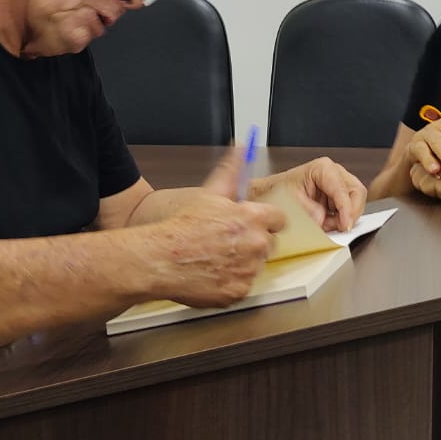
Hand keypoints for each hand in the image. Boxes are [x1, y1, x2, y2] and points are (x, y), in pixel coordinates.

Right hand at [148, 149, 286, 306]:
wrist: (160, 259)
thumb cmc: (182, 226)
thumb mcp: (210, 192)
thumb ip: (232, 170)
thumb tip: (242, 147)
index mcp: (252, 218)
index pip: (279, 220)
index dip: (264, 221)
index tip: (252, 224)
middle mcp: (255, 245)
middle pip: (269, 243)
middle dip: (254, 241)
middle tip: (229, 241)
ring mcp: (248, 271)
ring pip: (256, 266)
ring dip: (243, 263)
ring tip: (218, 257)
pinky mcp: (239, 292)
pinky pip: (243, 286)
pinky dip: (232, 282)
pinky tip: (215, 273)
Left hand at [253, 157, 367, 230]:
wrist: (272, 192)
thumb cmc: (280, 190)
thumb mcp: (292, 200)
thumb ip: (309, 210)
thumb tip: (323, 218)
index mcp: (323, 168)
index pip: (343, 190)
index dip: (347, 209)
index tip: (345, 225)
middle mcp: (334, 172)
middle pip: (356, 193)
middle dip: (350, 213)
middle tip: (339, 227)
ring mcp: (338, 182)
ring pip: (355, 201)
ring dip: (344, 216)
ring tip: (327, 224)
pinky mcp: (338, 194)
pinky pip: (349, 207)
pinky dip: (341, 218)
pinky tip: (328, 221)